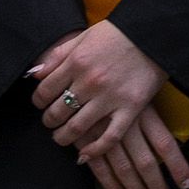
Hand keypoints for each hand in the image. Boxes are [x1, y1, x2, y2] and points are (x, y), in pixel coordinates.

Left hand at [30, 21, 188, 188]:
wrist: (153, 33)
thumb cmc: (117, 34)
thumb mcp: (83, 37)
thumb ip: (58, 55)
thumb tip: (35, 74)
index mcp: (76, 63)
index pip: (44, 91)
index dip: (38, 102)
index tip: (41, 105)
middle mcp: (89, 82)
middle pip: (57, 112)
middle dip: (49, 122)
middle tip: (51, 124)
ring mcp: (110, 98)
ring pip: (77, 128)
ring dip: (64, 137)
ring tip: (61, 138)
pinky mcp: (130, 108)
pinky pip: (109, 137)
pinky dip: (95, 150)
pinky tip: (85, 154)